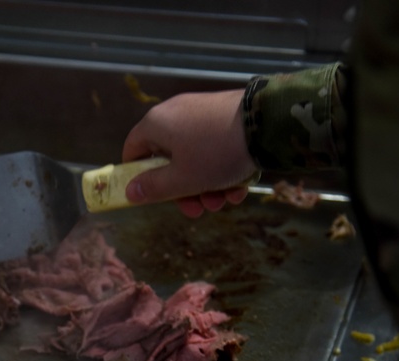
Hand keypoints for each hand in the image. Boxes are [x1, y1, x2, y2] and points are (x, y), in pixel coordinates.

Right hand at [123, 89, 256, 217]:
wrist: (268, 123)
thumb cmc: (216, 153)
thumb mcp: (182, 179)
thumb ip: (153, 188)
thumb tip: (130, 192)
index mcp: (156, 124)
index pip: (134, 150)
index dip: (138, 176)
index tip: (152, 195)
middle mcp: (175, 113)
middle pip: (168, 160)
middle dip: (183, 190)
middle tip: (198, 209)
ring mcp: (202, 112)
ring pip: (195, 157)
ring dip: (206, 185)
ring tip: (224, 201)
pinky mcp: (226, 115)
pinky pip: (215, 146)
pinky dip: (223, 168)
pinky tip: (239, 187)